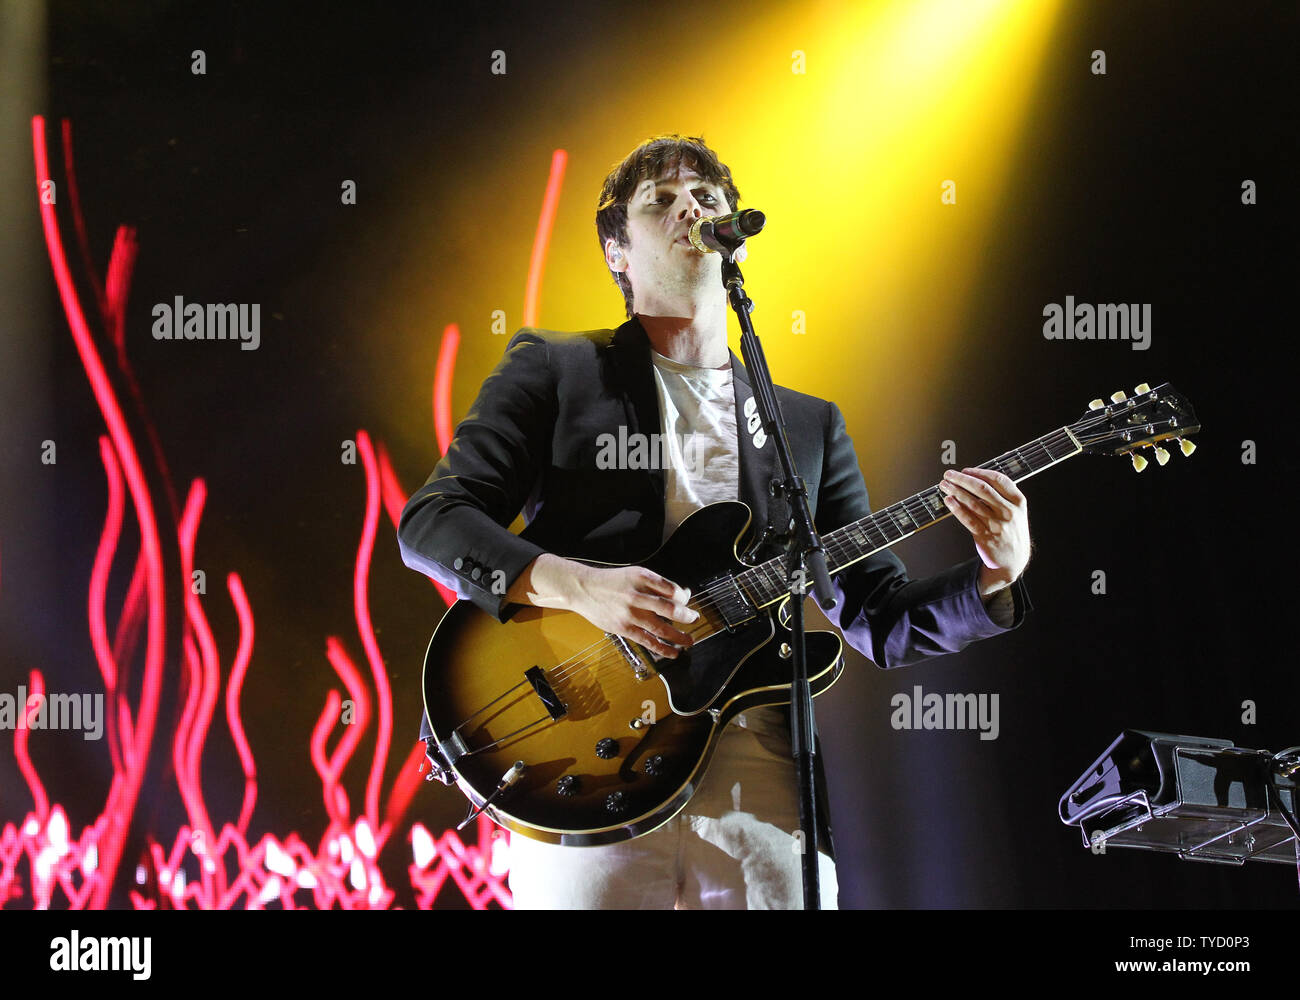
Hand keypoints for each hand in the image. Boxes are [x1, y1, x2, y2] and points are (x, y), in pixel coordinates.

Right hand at [508, 555, 697, 657]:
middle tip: (694, 620)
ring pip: (662, 628)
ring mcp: (630, 613)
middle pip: (670, 609)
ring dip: (679, 637)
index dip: (684, 598)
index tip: (686, 603)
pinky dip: (663, 648)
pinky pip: (648, 641)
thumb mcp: (634, 575)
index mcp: (642, 577)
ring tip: (689, 641)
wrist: (583, 589)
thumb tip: (680, 595)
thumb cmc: (611, 582)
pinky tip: (673, 652)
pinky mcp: (623, 628)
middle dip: (687, 617)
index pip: (672, 590)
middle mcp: (637, 595)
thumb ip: (656, 585)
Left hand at [939, 467, 1030, 596]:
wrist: (1014, 559)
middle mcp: (1008, 512)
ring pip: (973, 503)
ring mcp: (997, 525)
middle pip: (982, 489)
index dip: (979, 472)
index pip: (998, 480)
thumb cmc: (1011, 530)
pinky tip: (948, 501)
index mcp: (1018, 502)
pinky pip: (968, 519)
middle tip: (949, 474)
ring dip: (956, 491)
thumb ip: (1003, 495)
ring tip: (944, 485)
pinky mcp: (985, 536)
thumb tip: (977, 478)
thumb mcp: (1017, 511)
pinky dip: (956, 508)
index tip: (966, 470)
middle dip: (962, 479)